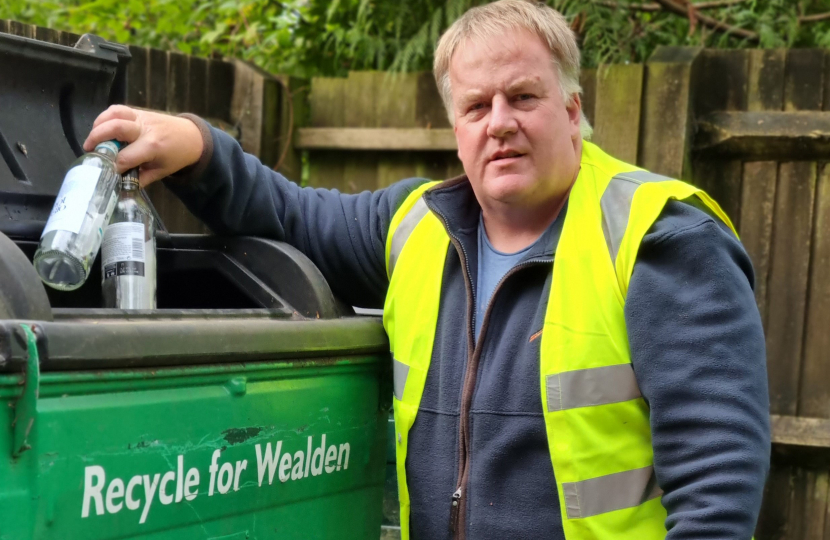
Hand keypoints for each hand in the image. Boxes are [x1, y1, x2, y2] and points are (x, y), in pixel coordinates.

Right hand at [83, 105, 203, 186]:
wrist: (192, 137)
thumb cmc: (176, 156)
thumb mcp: (161, 172)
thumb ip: (141, 179)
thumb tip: (120, 187)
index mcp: (153, 146)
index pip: (126, 156)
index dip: (114, 165)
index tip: (106, 172)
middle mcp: (145, 129)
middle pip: (116, 128)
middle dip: (98, 138)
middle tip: (89, 150)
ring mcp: (142, 117)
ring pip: (115, 113)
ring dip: (99, 124)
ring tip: (92, 138)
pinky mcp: (139, 111)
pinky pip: (118, 109)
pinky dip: (105, 116)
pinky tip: (100, 128)